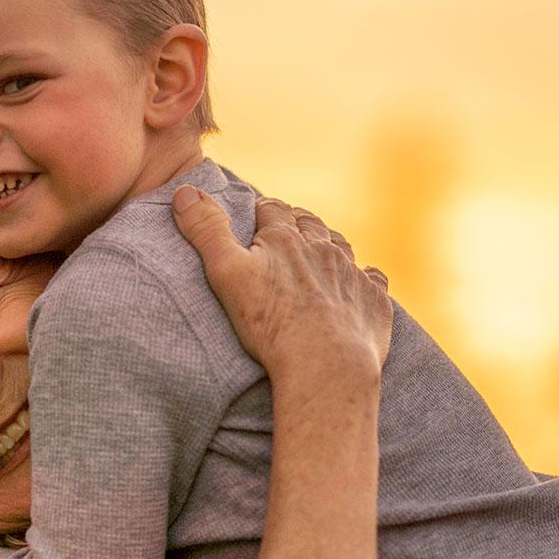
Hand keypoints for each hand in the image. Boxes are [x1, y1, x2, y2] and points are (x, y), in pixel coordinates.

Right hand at [172, 187, 392, 378]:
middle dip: (297, 223)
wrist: (326, 366)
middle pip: (310, 223)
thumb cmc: (270, 324)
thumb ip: (206, 232)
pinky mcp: (374, 299)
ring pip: (341, 245)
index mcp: (285, 239)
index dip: (263, 211)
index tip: (257, 215)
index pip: (273, 210)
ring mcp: (351, 272)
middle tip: (287, 231)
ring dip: (329, 245)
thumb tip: (185, 192)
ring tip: (319, 253)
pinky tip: (359, 282)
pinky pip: (372, 277)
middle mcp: (322, 248)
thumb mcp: (226, 274)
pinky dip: (363, 276)